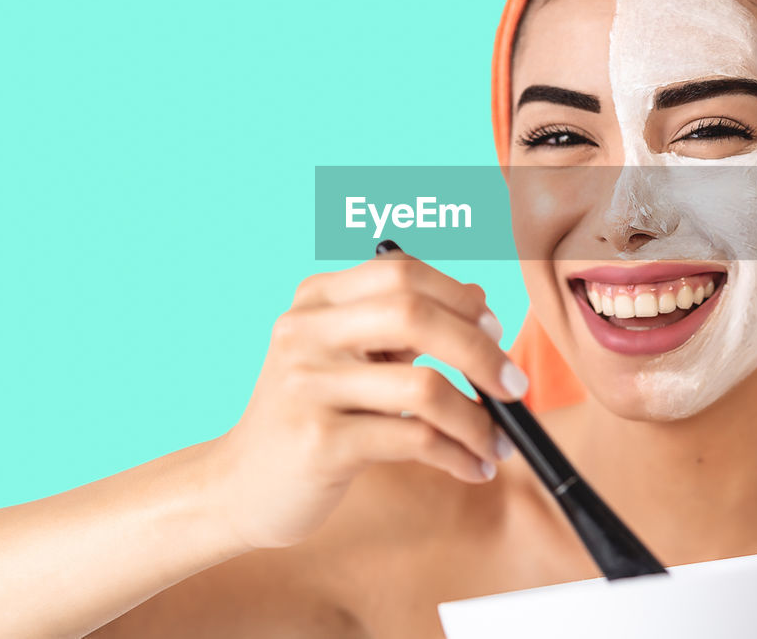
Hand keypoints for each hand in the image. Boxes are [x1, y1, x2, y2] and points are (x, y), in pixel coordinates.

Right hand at [206, 250, 525, 549]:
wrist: (242, 485)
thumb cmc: (311, 415)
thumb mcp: (350, 357)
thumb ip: (406, 324)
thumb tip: (479, 295)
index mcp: (316, 299)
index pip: (401, 272)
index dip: (458, 296)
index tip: (495, 330)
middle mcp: (305, 331)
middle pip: (415, 314)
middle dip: (480, 351)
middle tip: (514, 387)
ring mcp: (308, 386)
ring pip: (423, 387)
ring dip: (478, 419)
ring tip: (499, 443)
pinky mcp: (319, 442)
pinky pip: (413, 440)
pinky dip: (458, 454)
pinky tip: (473, 467)